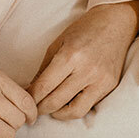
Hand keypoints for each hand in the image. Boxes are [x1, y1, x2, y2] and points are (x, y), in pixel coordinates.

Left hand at [27, 1, 138, 119]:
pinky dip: (74, 109)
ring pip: (74, 111)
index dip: (31, 97)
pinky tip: (66, 105)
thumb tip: (31, 90)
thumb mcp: (58, 43)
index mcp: (70, 56)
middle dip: (41, 108)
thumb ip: (44, 68)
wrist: (114, 22)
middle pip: (56, 101)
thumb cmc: (83, 30)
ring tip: (49, 109)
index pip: (44, 86)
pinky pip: (89, 106)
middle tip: (33, 108)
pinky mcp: (110, 86)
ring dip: (58, 114)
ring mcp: (100, 80)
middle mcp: (86, 70)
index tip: (24, 101)